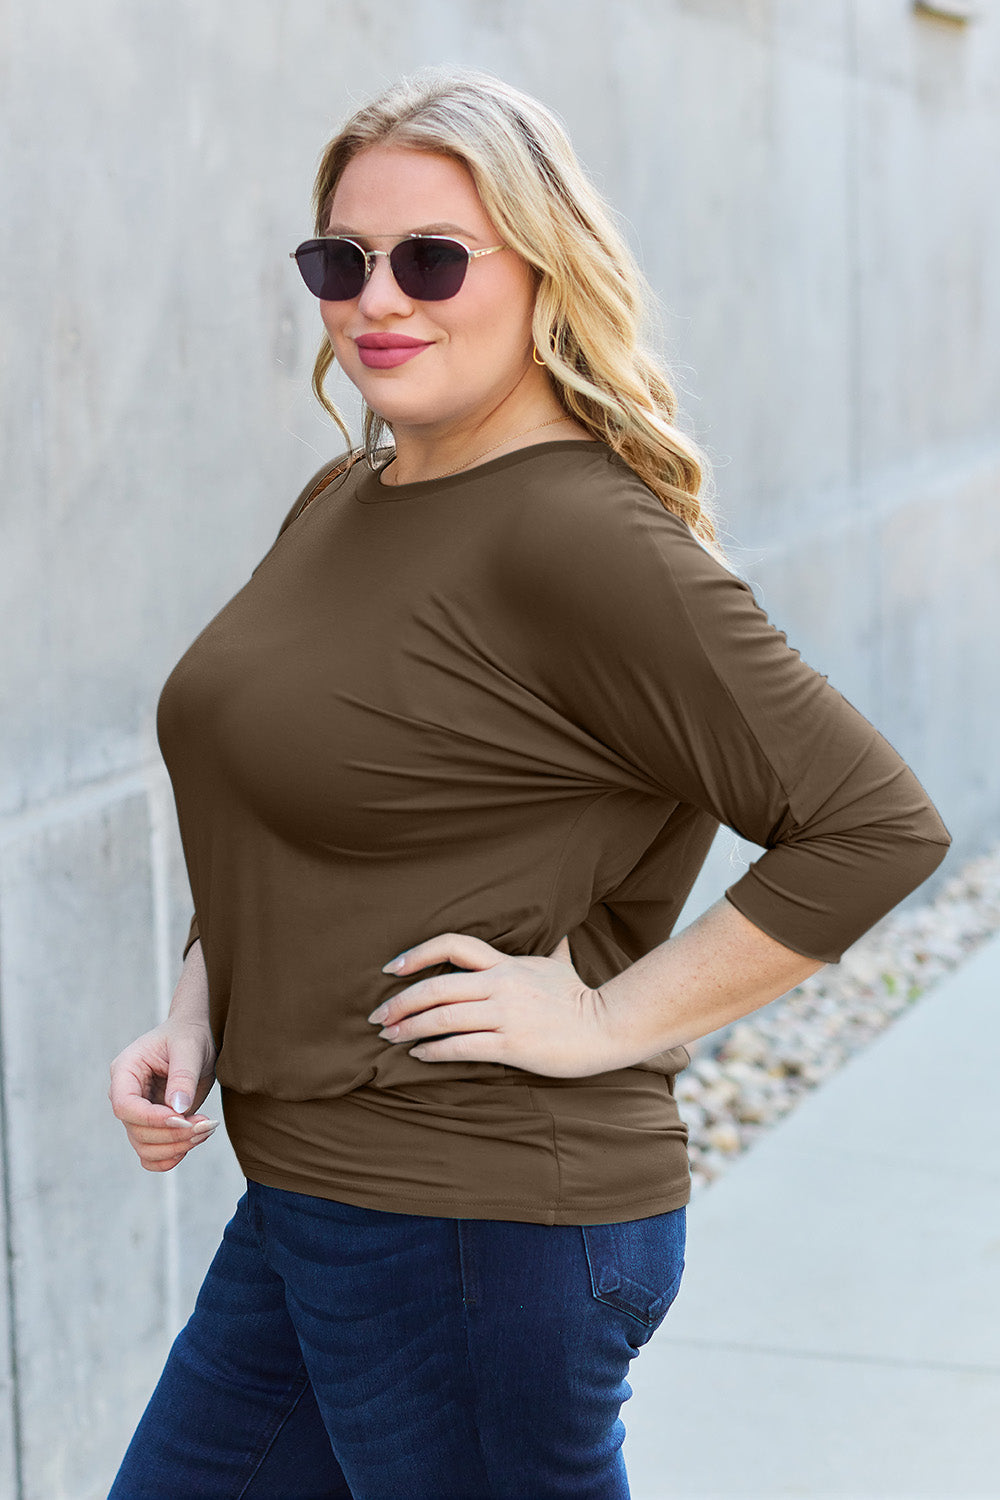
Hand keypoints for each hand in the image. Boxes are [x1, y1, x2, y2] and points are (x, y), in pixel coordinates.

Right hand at [108, 1019, 218, 1171]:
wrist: (196, 1037)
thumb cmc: (189, 1036)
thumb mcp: (189, 1048)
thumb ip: (183, 1077)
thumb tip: (178, 1110)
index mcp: (125, 1071)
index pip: (125, 1106)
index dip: (152, 1119)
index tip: (183, 1118)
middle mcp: (126, 1095)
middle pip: (136, 1131)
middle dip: (173, 1135)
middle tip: (206, 1125)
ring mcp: (138, 1113)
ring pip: (144, 1147)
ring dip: (176, 1147)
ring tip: (206, 1129)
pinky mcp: (152, 1126)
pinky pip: (151, 1155)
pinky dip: (171, 1157)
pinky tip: (194, 1142)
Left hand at [367, 932, 635, 1077]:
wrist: (608, 1027)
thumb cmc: (580, 998)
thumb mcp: (560, 965)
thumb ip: (553, 949)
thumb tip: (561, 933)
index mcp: (506, 964)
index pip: (453, 946)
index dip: (417, 954)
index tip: (391, 968)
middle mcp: (501, 985)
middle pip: (436, 987)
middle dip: (400, 1002)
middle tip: (377, 1016)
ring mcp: (505, 1015)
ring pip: (443, 1018)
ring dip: (408, 1028)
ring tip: (389, 1037)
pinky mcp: (512, 1045)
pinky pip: (462, 1047)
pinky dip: (434, 1051)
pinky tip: (418, 1054)